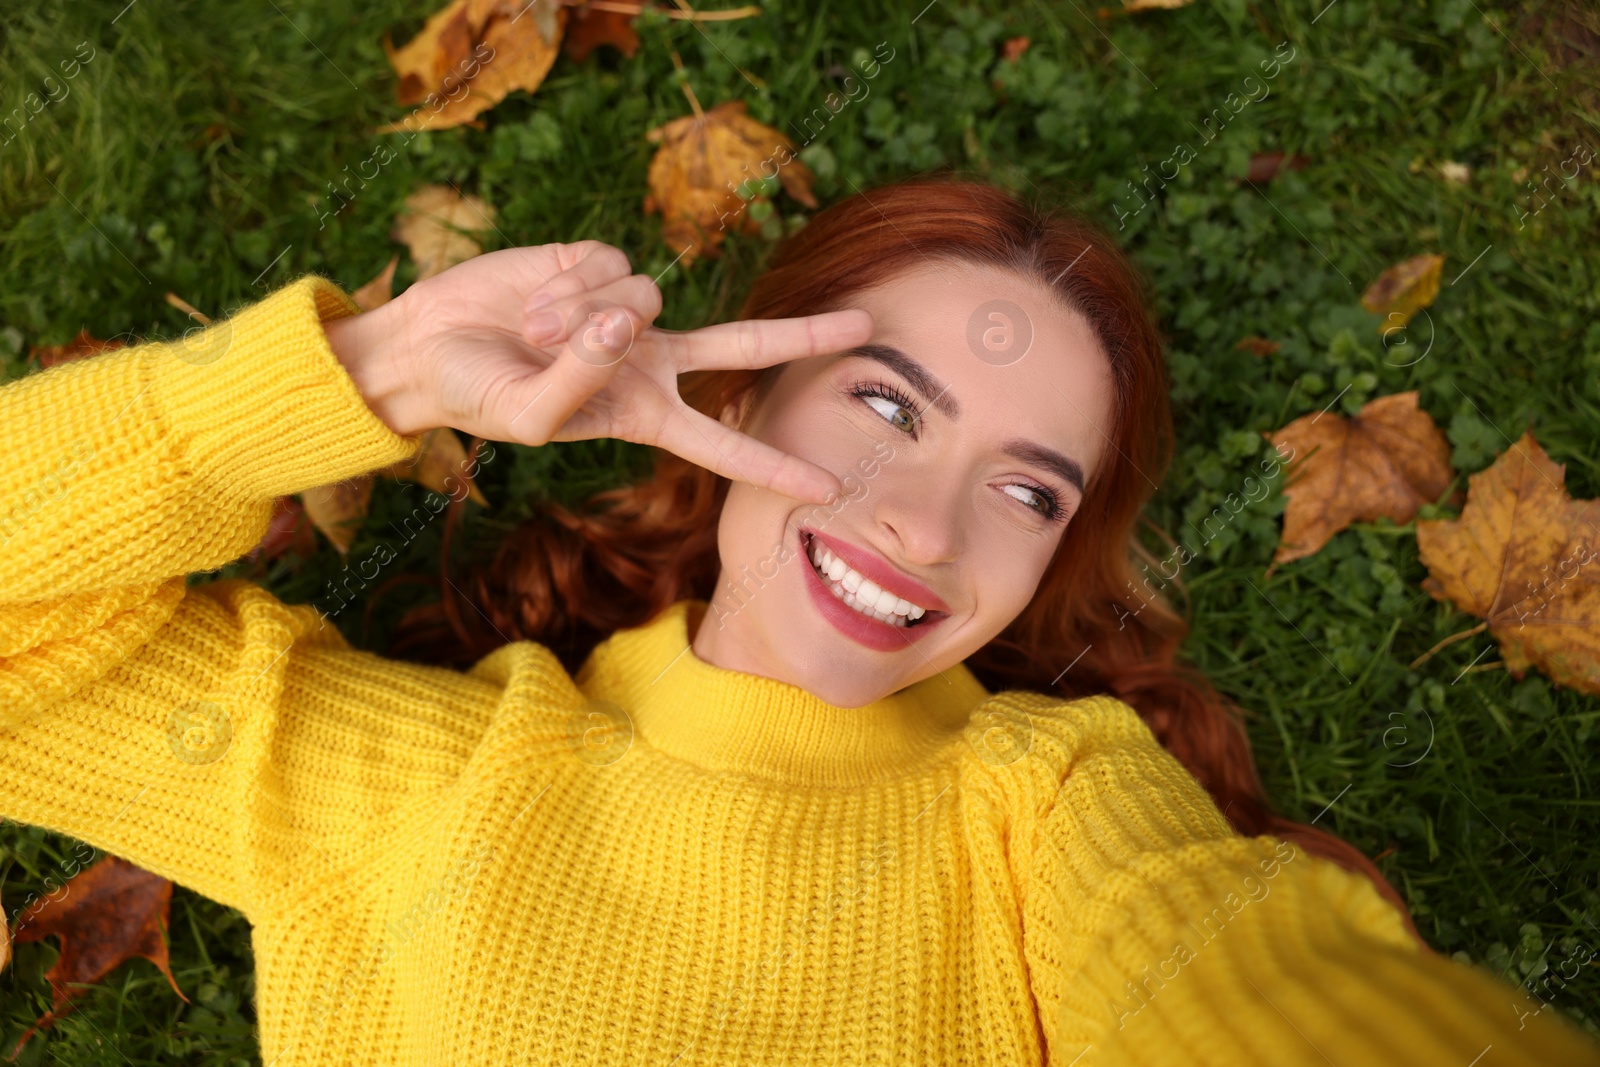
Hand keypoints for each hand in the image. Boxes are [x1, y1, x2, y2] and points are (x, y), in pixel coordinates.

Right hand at [327, 242, 871, 504]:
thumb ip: (580, 378)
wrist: (429, 346)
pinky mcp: (598, 262)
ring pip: (644, 296)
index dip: (774, 464)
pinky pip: (607, 266)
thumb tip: (627, 316)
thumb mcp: (526, 415)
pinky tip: (533, 301)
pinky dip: (566, 286)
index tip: (830, 487)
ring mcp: (629, 310)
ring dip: (580, 317)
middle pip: (745, 347)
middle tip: (867, 326)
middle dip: (804, 335)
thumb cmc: (477, 397)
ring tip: (532, 333)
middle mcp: (650, 360)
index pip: (723, 444)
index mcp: (643, 415)